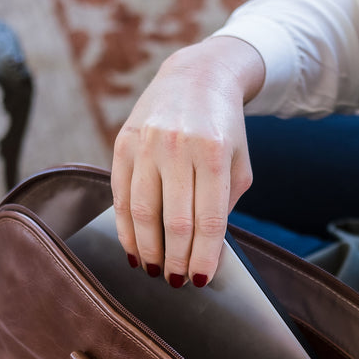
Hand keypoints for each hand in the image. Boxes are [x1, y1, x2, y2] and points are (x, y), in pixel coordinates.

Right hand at [111, 36, 264, 287]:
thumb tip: (204, 251)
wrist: (196, 77)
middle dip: (176, 260)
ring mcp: (146, 144)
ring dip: (147, 250)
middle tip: (176, 282)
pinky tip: (133, 250)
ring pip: (143, 213)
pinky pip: (121, 196)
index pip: (208, 220)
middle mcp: (177, 147)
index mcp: (213, 153)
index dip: (203, 257)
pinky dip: (126, 229)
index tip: (200, 281)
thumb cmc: (224, 129)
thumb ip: (224, 205)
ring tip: (154, 271)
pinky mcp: (123, 143)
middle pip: (174, 222)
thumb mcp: (238, 164)